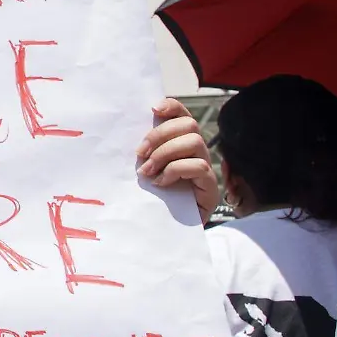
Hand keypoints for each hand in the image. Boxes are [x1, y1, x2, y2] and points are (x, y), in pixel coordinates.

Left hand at [139, 99, 216, 223]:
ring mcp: (206, 168)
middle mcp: (197, 151)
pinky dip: (175, 171)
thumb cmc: (154, 197)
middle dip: (160, 134)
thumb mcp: (146, 169)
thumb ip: (145, 152)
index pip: (183, 115)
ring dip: (165, 154)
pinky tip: (161, 183)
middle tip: (140, 153)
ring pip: (194, 142)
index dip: (172, 106)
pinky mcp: (210, 185)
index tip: (153, 109)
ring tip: (148, 171)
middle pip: (189, 124)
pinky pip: (198, 165)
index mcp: (181, 143)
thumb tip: (125, 132)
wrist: (170, 230)